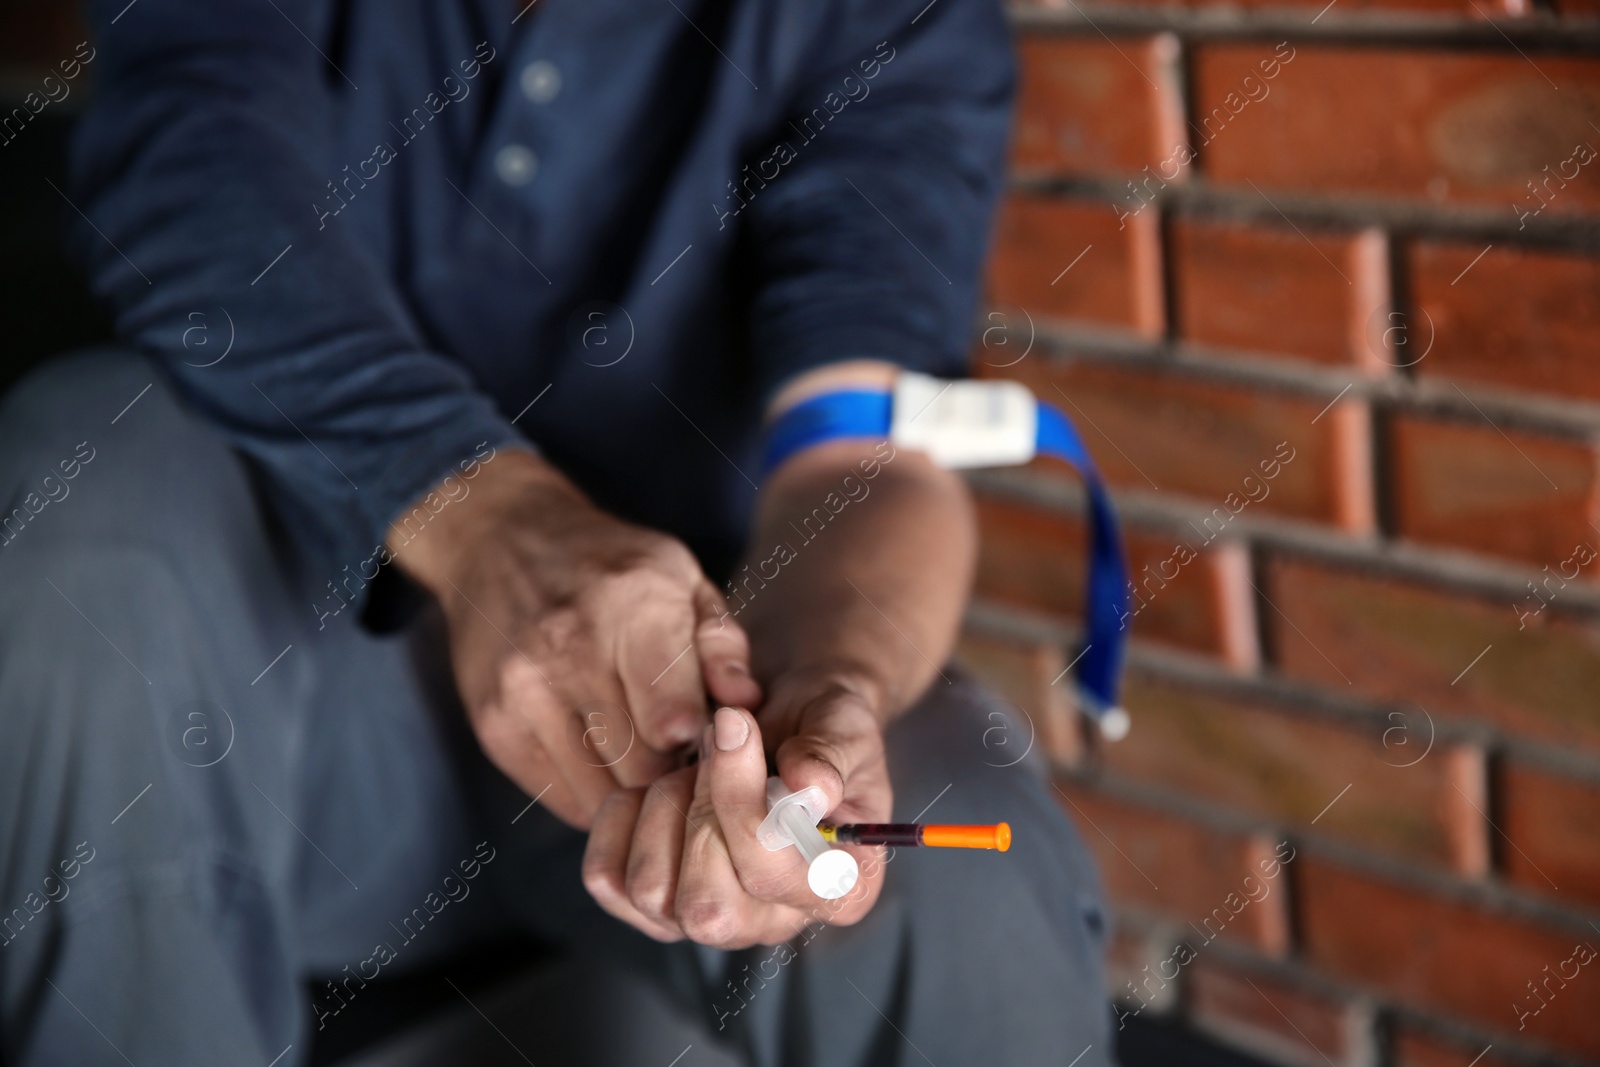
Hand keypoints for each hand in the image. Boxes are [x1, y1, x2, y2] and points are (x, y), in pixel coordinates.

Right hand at [392, 450, 761, 828]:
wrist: (500, 543)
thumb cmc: (610, 567)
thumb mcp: (681, 578)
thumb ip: (721, 643)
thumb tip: (744, 703)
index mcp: (632, 606)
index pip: (673, 719)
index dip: (704, 742)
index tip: (710, 736)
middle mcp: (569, 649)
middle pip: (642, 766)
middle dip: (673, 771)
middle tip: (682, 754)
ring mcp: (523, 691)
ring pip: (599, 792)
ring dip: (631, 787)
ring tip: (644, 755)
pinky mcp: (494, 724)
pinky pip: (558, 796)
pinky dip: (591, 792)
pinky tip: (603, 759)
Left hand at [581, 674, 892, 947]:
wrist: (784, 720)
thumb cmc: (821, 727)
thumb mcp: (843, 724)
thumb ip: (831, 754)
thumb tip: (811, 790)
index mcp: (840, 889)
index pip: (773, 879)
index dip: (742, 804)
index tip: (734, 725)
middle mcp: (774, 920)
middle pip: (708, 906)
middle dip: (699, 809)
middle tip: (717, 743)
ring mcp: (709, 917)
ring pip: (652, 890)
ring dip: (665, 805)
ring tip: (696, 765)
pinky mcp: (652, 904)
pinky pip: (606, 878)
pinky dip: (621, 818)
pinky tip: (656, 786)